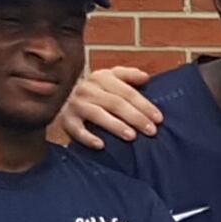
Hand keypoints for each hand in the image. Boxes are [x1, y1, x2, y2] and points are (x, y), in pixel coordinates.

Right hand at [48, 63, 163, 148]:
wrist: (62, 98)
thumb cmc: (96, 91)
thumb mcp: (110, 78)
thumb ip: (128, 76)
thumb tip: (146, 77)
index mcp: (101, 77)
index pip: (127, 91)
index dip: (144, 104)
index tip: (158, 118)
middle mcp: (87, 89)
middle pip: (115, 103)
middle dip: (136, 117)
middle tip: (151, 131)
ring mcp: (76, 104)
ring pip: (98, 115)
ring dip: (116, 126)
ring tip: (132, 137)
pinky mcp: (66, 120)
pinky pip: (77, 130)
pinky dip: (88, 138)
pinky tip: (101, 145)